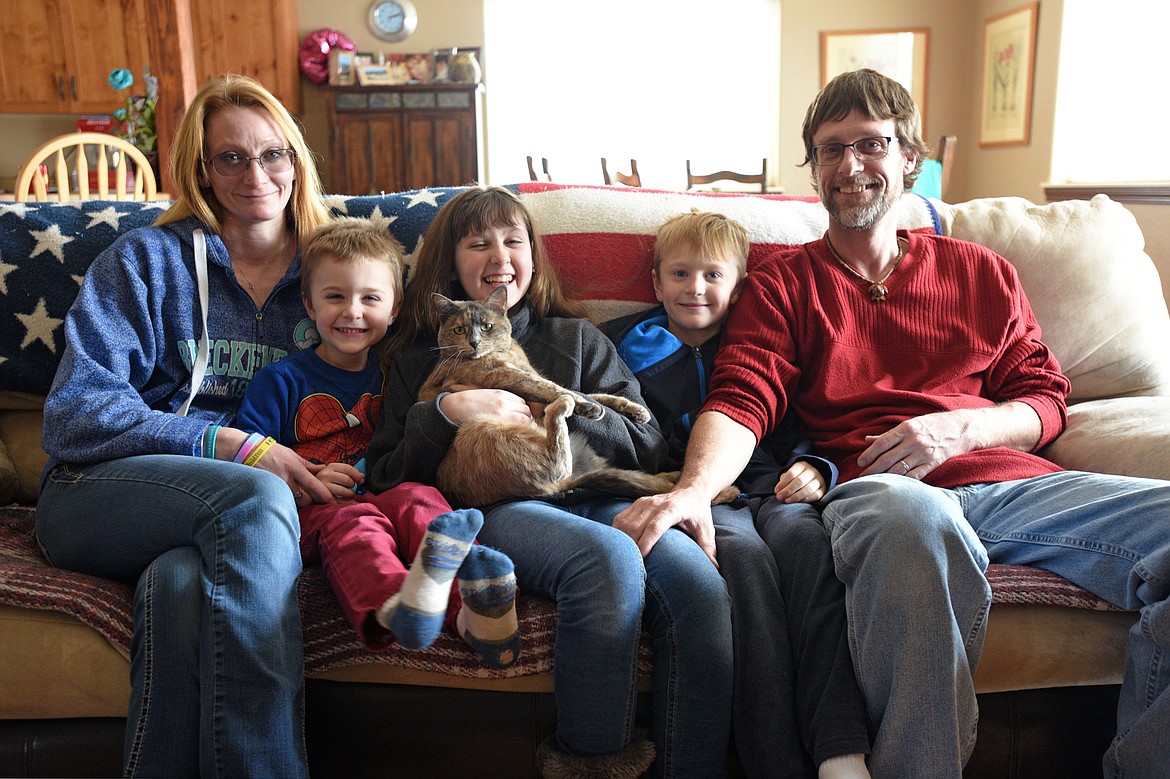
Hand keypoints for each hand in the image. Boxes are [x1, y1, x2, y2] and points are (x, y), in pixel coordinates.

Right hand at [252, 440, 331, 504]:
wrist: (249, 452)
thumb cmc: (273, 452)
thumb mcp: (292, 455)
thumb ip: (308, 465)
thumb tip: (324, 469)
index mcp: (294, 467)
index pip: (312, 484)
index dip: (324, 494)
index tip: (332, 501)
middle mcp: (285, 478)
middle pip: (304, 499)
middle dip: (311, 502)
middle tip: (316, 500)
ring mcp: (276, 486)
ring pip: (293, 502)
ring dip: (299, 503)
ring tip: (301, 499)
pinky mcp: (267, 491)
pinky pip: (282, 500)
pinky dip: (287, 501)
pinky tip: (287, 499)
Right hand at [316, 462, 364, 500]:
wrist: (307, 491)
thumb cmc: (324, 482)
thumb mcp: (334, 473)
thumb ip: (347, 473)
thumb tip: (362, 476)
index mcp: (330, 467)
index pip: (348, 468)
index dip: (357, 475)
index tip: (361, 480)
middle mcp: (325, 475)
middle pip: (347, 480)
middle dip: (353, 485)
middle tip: (352, 489)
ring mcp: (323, 486)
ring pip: (344, 491)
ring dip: (350, 494)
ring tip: (350, 495)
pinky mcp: (322, 498)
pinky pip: (339, 501)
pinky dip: (346, 502)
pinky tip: (348, 502)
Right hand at [438, 387, 533, 424]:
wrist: (453, 408)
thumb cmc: (466, 402)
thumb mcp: (484, 394)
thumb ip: (498, 398)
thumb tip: (511, 405)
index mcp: (501, 393)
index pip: (522, 402)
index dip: (521, 410)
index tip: (519, 417)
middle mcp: (504, 402)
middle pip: (526, 410)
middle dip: (525, 418)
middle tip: (520, 426)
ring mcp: (502, 413)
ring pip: (525, 419)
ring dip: (524, 425)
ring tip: (518, 432)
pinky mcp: (498, 423)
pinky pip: (518, 427)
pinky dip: (520, 431)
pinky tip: (515, 436)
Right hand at [613, 486, 717, 566]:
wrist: (690, 489)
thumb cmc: (698, 512)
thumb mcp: (706, 529)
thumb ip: (708, 548)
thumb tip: (715, 568)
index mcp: (672, 509)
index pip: (654, 527)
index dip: (646, 543)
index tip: (642, 560)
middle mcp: (654, 504)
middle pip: (635, 527)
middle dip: (631, 547)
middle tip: (631, 567)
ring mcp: (643, 502)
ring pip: (624, 524)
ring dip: (622, 542)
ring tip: (624, 559)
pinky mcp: (636, 504)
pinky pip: (620, 520)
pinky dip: (617, 534)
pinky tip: (620, 547)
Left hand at [774, 461, 826, 502]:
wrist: (817, 474)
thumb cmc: (799, 475)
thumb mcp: (792, 473)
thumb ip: (785, 480)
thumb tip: (779, 490)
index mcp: (802, 465)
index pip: (792, 473)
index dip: (783, 483)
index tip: (776, 490)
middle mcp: (812, 471)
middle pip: (799, 481)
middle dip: (788, 490)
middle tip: (779, 497)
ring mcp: (820, 480)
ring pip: (808, 489)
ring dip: (796, 496)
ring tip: (787, 501)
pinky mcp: (824, 488)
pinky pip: (816, 495)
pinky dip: (806, 499)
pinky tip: (798, 502)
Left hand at [857, 410, 975, 479]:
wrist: (961, 429)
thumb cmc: (932, 425)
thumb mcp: (910, 424)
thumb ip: (889, 434)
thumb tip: (867, 440)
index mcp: (906, 428)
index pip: (882, 443)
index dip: (869, 454)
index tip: (860, 463)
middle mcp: (914, 441)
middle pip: (888, 458)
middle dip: (872, 469)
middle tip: (861, 477)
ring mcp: (924, 453)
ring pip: (899, 469)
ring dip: (884, 478)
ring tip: (873, 483)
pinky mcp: (933, 464)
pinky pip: (915, 476)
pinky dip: (902, 482)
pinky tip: (893, 487)